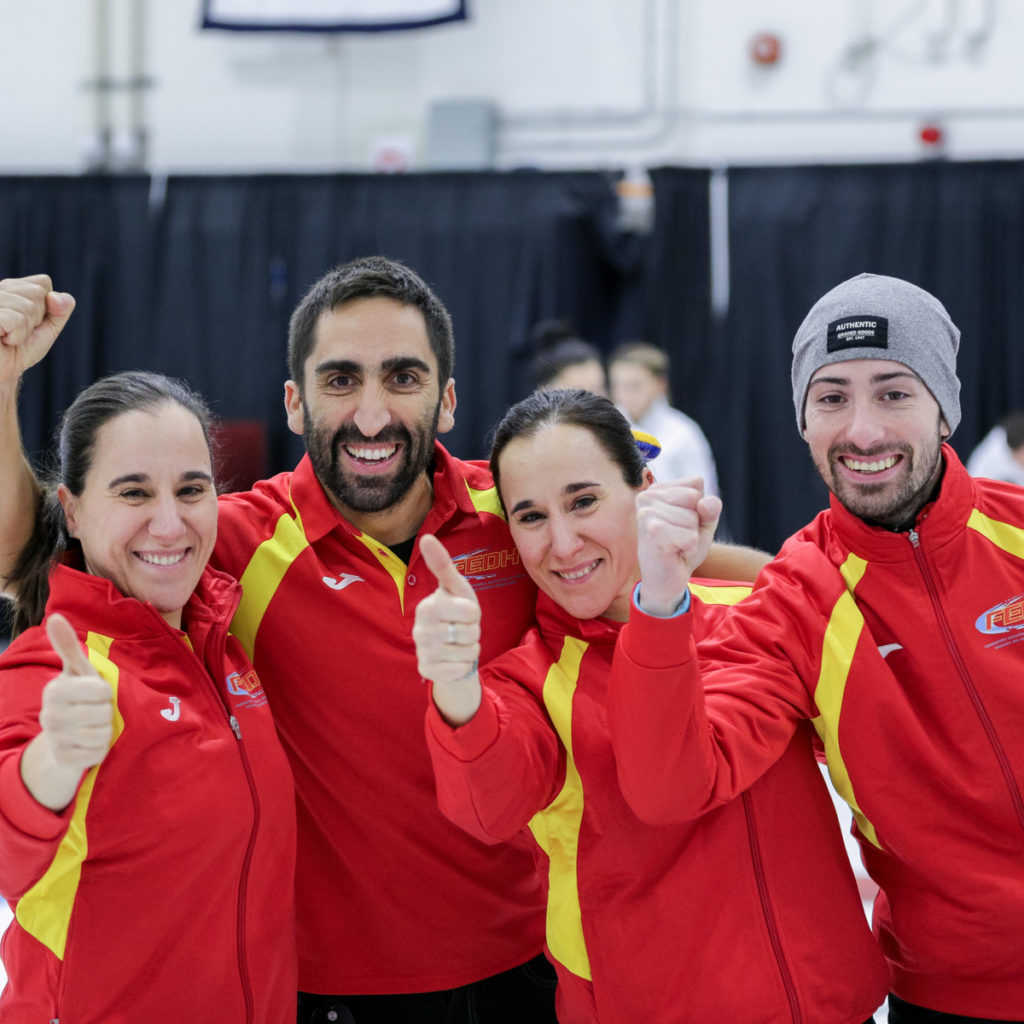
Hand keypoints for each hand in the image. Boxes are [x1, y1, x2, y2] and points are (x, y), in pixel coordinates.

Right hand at [0, 275, 74, 386]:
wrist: (0, 373)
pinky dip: (15, 336)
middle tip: (16, 333)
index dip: (44, 309)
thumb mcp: (47, 329)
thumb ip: (60, 310)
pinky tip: (1, 339)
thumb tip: (55, 297)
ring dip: (23, 330)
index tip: (28, 323)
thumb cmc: (19, 350)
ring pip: (27, 307)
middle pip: (36, 293)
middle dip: (34, 319)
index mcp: (11, 287)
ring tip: (7, 337)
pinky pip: (15, 320)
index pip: (43, 283)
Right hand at [21, 614, 113, 810]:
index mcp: (55, 691)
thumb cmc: (78, 697)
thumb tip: (55, 617)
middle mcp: (50, 716)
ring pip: (103, 734)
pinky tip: (88, 744)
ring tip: (93, 726)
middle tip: (95, 711)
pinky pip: (98, 753)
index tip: (95, 693)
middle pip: (104, 713)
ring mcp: (55, 740)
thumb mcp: (76, 672)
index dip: (105, 692)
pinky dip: (100, 749)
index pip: (102, 690)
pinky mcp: (65, 761)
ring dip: (105, 731)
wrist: (63, 738)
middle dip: (106, 712)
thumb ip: (69, 647)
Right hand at [413, 534, 482, 726]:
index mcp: (426, 606)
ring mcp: (422, 652)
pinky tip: (453, 659)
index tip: (463, 612)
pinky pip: (461, 670)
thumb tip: (426, 538)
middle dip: (473, 632)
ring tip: (458, 644)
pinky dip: (464, 666)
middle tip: (461, 629)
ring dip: (470, 649)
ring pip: (468, 653)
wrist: (449, 648)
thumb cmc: (455, 612)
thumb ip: (443, 565)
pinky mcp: (427, 672)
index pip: (470, 611)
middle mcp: (419, 630)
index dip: (473, 613)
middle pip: (470, 633)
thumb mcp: (456, 589)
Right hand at [634, 477, 721, 616]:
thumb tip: (705, 504)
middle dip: (695, 522)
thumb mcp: (703, 522)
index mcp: (657, 489)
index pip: (695, 483)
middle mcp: (647, 496)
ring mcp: (647, 513)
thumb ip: (710, 507)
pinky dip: (688, 548)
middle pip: (695, 498)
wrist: (666, 579)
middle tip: (679, 537)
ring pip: (692, 517)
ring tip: (675, 545)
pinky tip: (673, 552)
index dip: (699, 506)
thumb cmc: (682, 547)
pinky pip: (690, 536)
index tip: (684, 523)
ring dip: (690, 537)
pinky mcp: (652, 531)